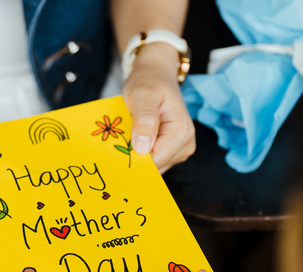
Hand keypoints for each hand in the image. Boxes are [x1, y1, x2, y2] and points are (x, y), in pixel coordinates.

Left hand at [122, 43, 195, 173]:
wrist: (156, 75)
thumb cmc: (149, 82)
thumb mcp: (143, 95)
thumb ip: (144, 119)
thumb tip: (142, 148)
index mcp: (182, 132)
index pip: (156, 161)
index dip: (135, 159)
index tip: (117, 151)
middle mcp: (185, 144)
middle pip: (155, 166)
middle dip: (135, 158)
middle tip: (120, 139)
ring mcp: (179, 149)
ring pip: (153, 166)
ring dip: (136, 155)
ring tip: (128, 135)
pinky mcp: (171, 151)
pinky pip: (152, 160)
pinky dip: (139, 153)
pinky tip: (133, 139)